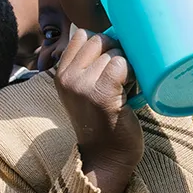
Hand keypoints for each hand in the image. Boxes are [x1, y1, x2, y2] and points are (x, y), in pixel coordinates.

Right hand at [55, 28, 143, 192]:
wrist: (106, 158)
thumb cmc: (103, 122)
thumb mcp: (85, 91)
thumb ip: (89, 65)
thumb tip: (114, 34)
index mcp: (61, 74)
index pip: (82, 35)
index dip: (103, 43)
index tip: (110, 62)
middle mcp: (67, 78)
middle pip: (99, 40)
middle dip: (117, 51)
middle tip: (123, 75)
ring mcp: (82, 85)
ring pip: (113, 52)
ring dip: (127, 65)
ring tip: (126, 86)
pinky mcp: (101, 94)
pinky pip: (121, 64)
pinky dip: (132, 73)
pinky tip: (131, 90)